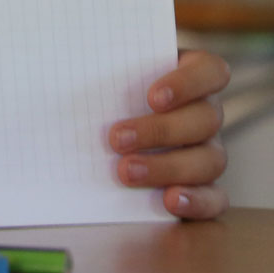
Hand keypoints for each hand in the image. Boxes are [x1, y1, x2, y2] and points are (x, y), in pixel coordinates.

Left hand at [109, 49, 229, 219]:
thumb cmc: (104, 95)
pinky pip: (215, 198)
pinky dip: (197, 201)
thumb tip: (58, 71)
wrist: (99, 140)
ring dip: (167, 167)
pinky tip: (169, 201)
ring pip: (210, 160)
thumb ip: (97, 72)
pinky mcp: (204, 190)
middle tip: (117, 139)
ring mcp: (208, 153)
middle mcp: (205, 115)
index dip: (188, 83)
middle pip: (206, 119)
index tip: (152, 97)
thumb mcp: (103, 77)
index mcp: (190, 78)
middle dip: (160, 130)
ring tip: (126, 172)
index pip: (210, 71)